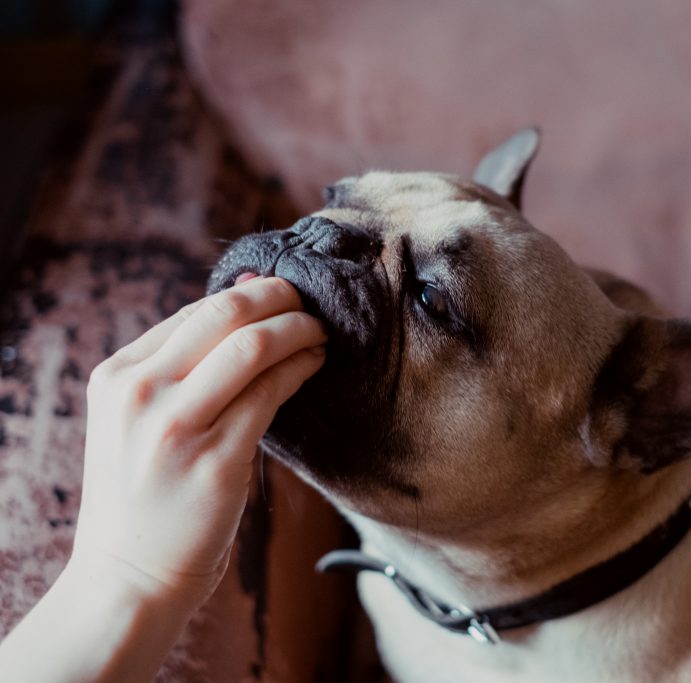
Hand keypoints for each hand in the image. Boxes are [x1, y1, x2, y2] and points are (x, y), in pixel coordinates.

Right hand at [70, 276, 326, 606]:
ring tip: (320, 331)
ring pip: (253, 345)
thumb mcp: (136, 420)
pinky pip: (271, 392)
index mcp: (116, 377)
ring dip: (298, 328)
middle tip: (308, 298)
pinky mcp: (217, 461)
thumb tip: (243, 295)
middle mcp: (141, 394)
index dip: (246, 294)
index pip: (193, 312)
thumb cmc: (144, 494)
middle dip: (278, 296)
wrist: (129, 577)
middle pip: (224, 314)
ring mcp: (177, 427)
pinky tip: (316, 363)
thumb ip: (179, 368)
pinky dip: (302, 367)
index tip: (279, 294)